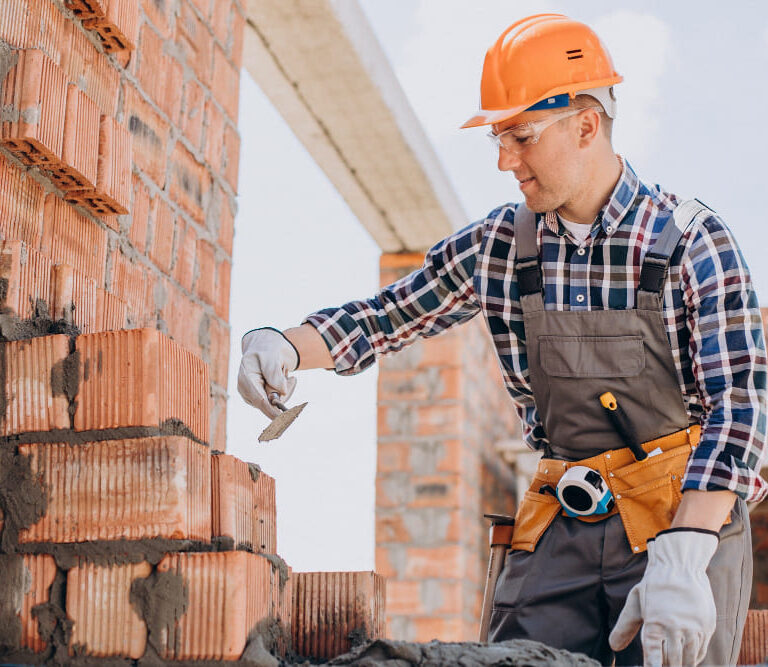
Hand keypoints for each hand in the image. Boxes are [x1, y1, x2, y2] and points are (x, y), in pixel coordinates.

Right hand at [237, 328, 299, 418]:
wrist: (264, 348)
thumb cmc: (266, 350)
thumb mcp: (271, 355)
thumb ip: (274, 373)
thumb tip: (281, 392)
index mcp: (245, 379)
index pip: (259, 400)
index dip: (272, 411)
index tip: (284, 419)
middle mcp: (246, 391)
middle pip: (270, 403)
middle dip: (285, 392)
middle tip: (292, 379)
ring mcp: (252, 396)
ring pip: (275, 404)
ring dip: (286, 390)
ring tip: (286, 374)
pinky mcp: (260, 399)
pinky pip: (276, 402)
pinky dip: (284, 391)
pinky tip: (284, 379)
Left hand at [609, 528, 717, 666]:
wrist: (680, 566)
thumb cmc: (654, 585)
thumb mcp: (636, 603)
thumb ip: (625, 626)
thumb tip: (613, 646)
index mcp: (654, 621)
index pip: (654, 655)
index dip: (653, 666)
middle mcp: (675, 626)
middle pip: (672, 660)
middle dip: (667, 666)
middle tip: (661, 665)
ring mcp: (693, 626)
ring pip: (689, 658)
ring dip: (681, 664)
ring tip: (674, 664)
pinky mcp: (707, 625)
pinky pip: (701, 649)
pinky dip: (694, 657)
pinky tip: (687, 658)